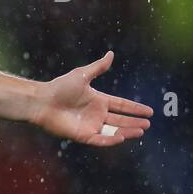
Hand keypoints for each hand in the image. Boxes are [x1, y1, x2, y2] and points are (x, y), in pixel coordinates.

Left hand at [31, 51, 152, 145]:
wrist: (42, 101)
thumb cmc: (59, 87)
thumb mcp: (82, 75)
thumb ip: (98, 67)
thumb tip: (110, 54)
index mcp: (98, 100)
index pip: (121, 105)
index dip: (135, 108)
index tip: (150, 111)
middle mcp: (96, 114)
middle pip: (120, 120)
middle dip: (134, 122)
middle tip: (148, 124)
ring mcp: (90, 125)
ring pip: (113, 131)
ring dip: (127, 131)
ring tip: (141, 130)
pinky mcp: (82, 135)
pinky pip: (100, 140)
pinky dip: (111, 140)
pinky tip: (122, 136)